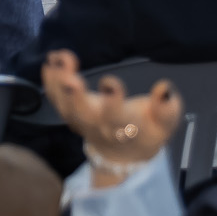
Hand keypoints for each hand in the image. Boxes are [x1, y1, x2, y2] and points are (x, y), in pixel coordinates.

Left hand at [42, 50, 184, 173]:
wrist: (122, 155)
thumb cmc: (145, 133)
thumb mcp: (164, 125)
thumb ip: (167, 109)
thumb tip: (164, 89)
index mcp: (123, 127)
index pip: (117, 117)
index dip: (113, 102)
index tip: (110, 82)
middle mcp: (98, 125)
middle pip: (84, 114)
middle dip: (76, 96)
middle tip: (70, 78)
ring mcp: (80, 121)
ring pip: (65, 106)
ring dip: (58, 84)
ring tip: (56, 61)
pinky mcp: (69, 114)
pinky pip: (56, 100)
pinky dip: (49, 82)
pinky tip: (50, 63)